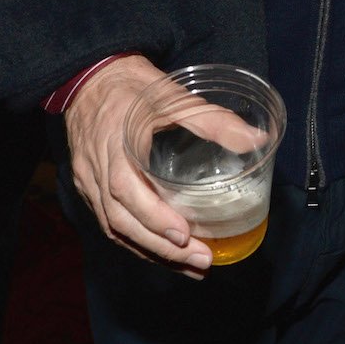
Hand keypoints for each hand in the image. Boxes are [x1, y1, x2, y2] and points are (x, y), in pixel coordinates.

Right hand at [64, 55, 215, 275]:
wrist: (90, 76)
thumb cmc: (134, 85)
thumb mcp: (172, 95)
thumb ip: (212, 119)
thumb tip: (257, 139)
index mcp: (113, 143)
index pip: (125, 189)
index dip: (153, 217)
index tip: (184, 234)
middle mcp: (96, 170)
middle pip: (121, 220)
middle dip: (161, 247)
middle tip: (201, 261)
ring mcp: (88, 181)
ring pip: (115, 228)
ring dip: (151, 251)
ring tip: (190, 267)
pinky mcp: (88, 188)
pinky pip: (109, 223)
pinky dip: (136, 241)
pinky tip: (162, 251)